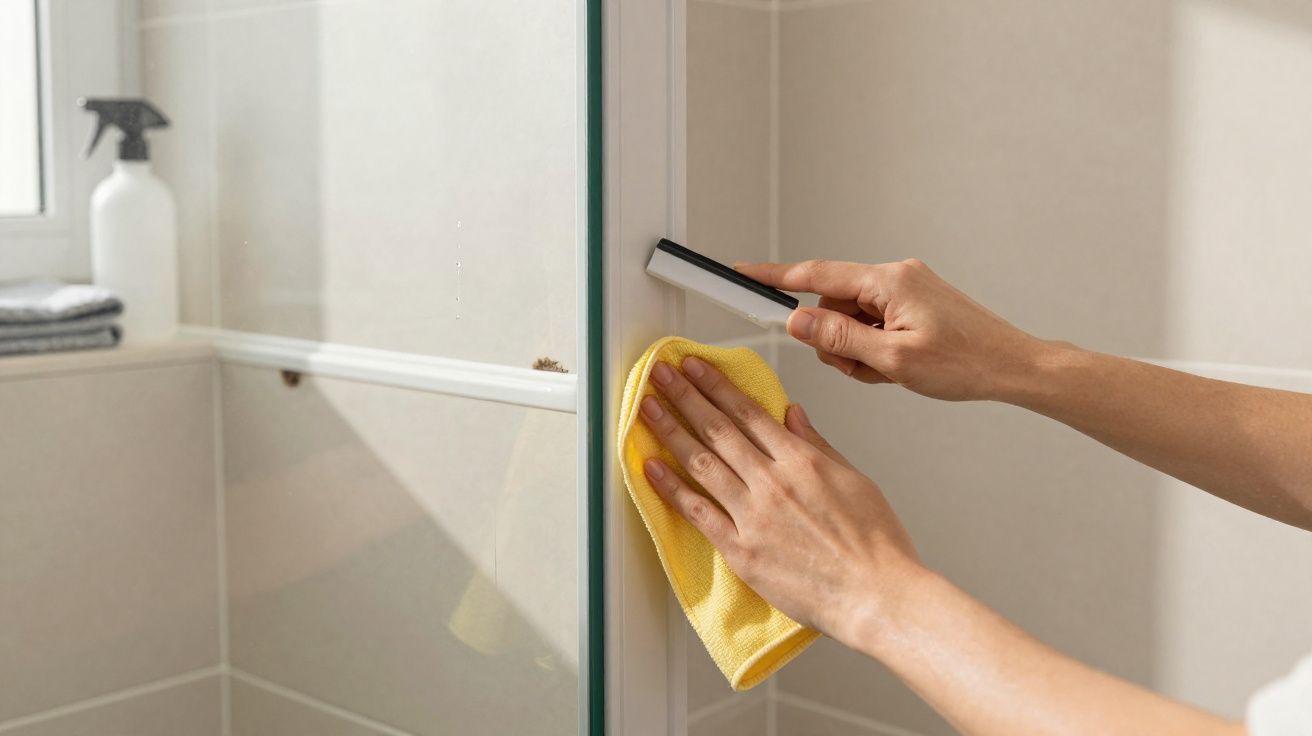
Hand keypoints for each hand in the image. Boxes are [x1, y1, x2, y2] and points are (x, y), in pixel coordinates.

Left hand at [637, 355, 921, 645]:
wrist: (876, 595)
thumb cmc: (876, 545)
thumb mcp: (854, 479)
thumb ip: (817, 445)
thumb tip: (793, 415)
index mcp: (801, 460)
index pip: (748, 412)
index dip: (716, 385)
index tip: (695, 367)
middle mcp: (772, 482)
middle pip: (718, 429)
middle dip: (685, 395)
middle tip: (661, 375)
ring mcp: (752, 515)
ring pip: (701, 462)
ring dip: (670, 430)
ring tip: (648, 409)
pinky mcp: (741, 550)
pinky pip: (698, 512)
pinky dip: (671, 488)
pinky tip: (652, 468)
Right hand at [737, 258, 1045, 401]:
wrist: (1013, 366)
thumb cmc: (967, 363)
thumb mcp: (893, 360)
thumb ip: (839, 340)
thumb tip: (798, 323)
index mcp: (888, 281)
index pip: (815, 275)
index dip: (773, 278)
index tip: (742, 274)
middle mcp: (895, 276)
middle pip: (833, 305)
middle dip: (837, 341)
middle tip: (864, 368)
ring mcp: (906, 289)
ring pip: (852, 319)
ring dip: (859, 350)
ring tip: (891, 370)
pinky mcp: (914, 304)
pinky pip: (874, 323)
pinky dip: (876, 348)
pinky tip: (900, 365)